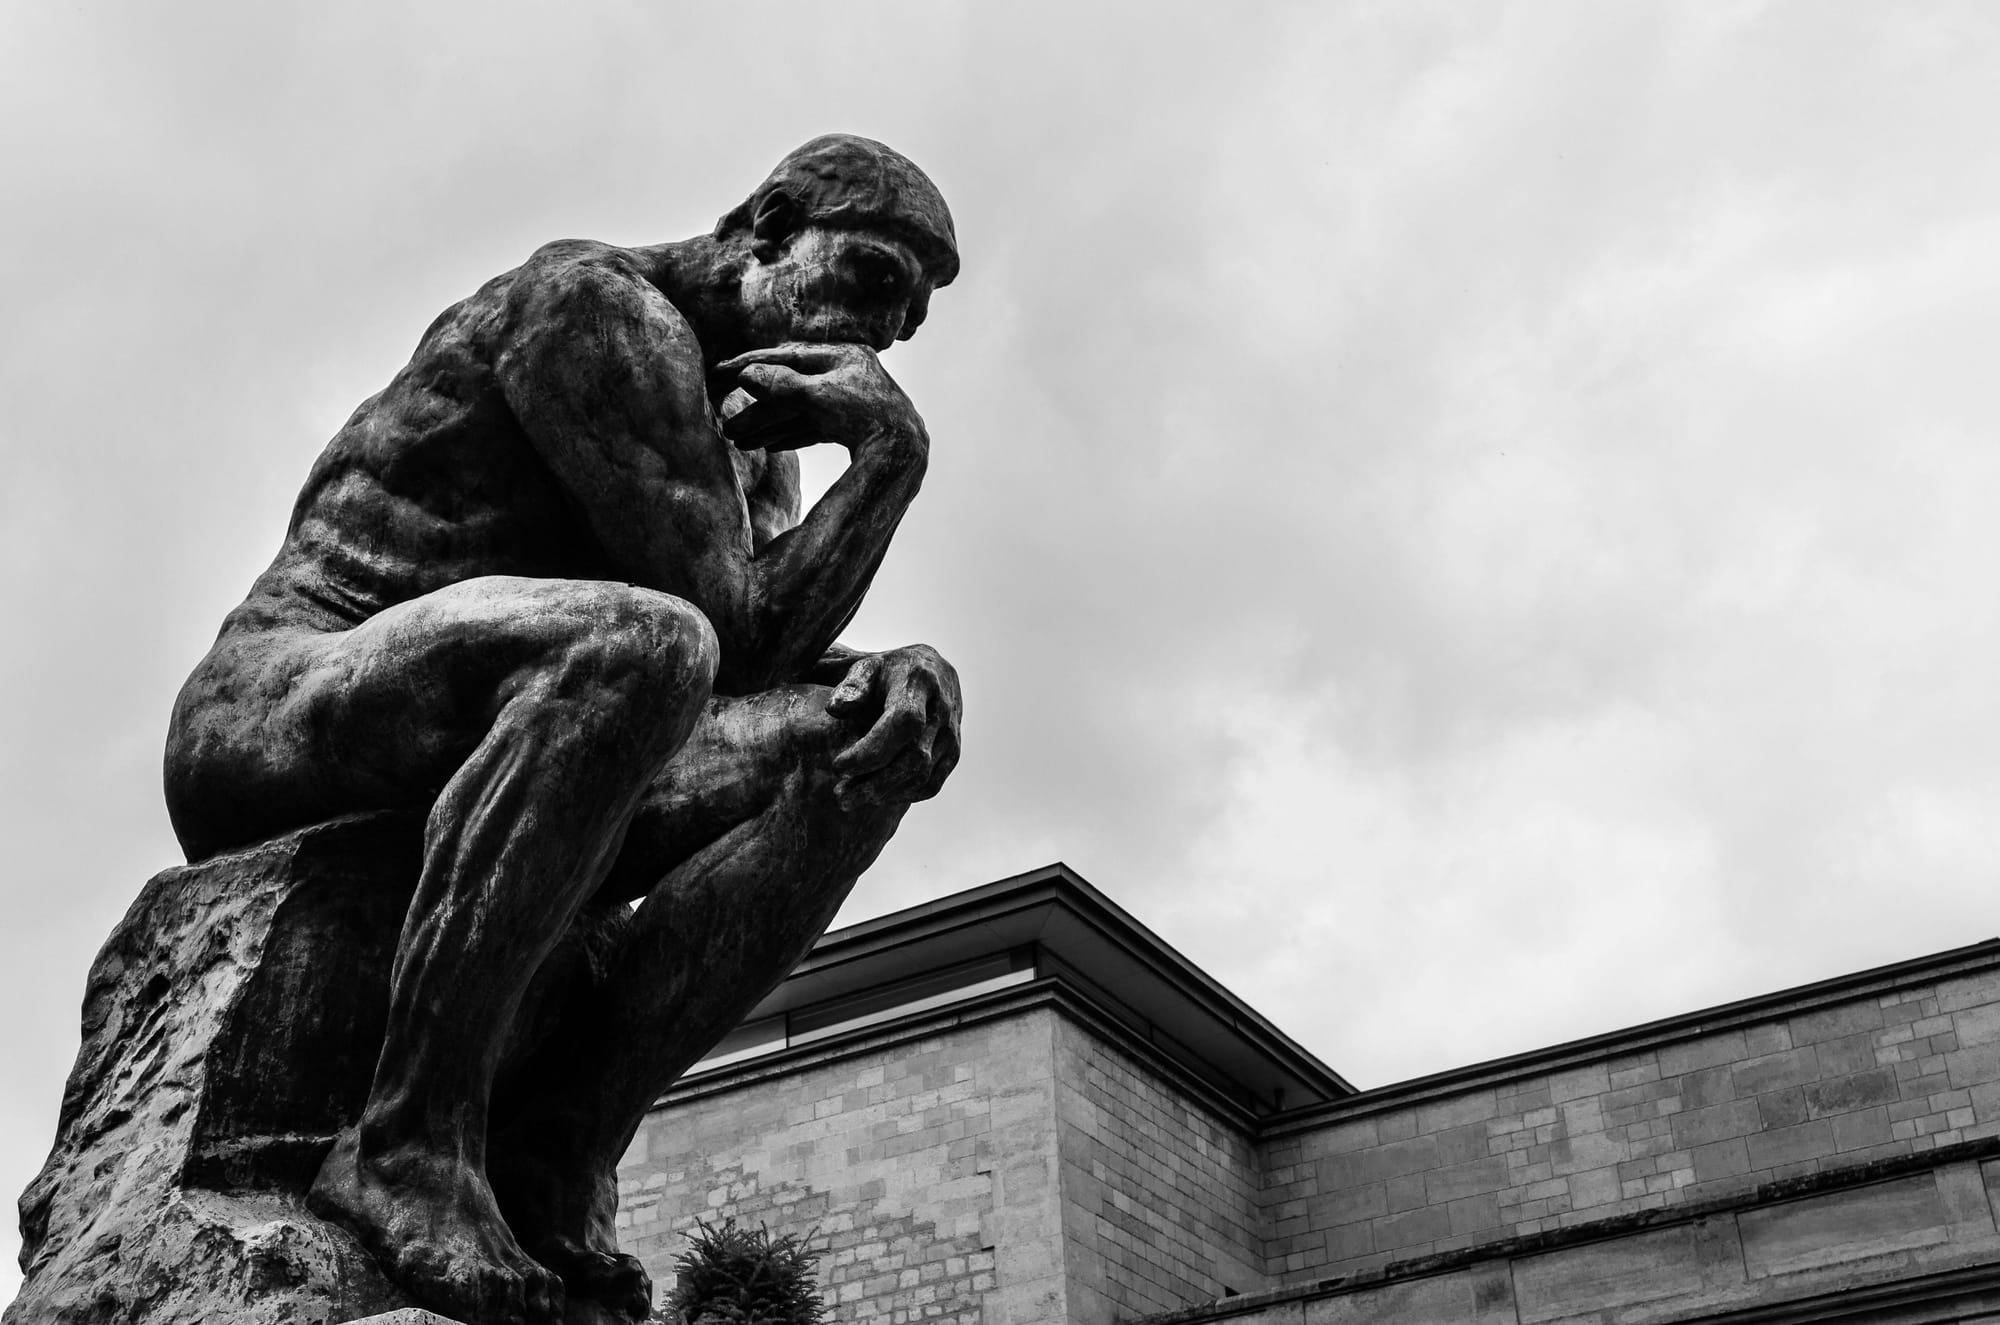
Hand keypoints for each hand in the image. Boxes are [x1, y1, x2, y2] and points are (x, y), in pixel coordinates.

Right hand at [713, 342, 926, 456]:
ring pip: (799, 410)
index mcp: (843, 355)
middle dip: (757, 408)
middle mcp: (847, 374)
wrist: (904, 453)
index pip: (787, 356)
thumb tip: (746, 375)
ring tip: (738, 440)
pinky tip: (768, 446)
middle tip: (725, 421)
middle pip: (790, 387)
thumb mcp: (818, 397)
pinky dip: (790, 435)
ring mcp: (850, 401)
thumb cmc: (866, 417)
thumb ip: (782, 385)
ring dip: (768, 425)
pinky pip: (813, 428)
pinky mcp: (854, 426)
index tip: (720, 371)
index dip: (751, 364)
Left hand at [826, 645, 960, 807]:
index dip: (872, 749)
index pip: (903, 722)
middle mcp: (942, 709)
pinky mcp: (954, 752)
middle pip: (915, 757)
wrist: (930, 670)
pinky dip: (902, 795)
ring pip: (923, 775)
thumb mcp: (865, 666)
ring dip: (884, 793)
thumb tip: (836, 709)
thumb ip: (850, 684)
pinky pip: (932, 784)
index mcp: (919, 681)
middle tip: (839, 796)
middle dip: (875, 782)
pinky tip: (875, 796)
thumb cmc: (886, 671)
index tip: (838, 765)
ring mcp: (952, 733)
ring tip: (850, 799)